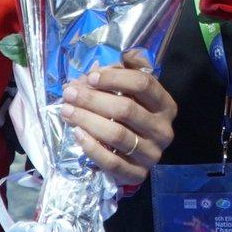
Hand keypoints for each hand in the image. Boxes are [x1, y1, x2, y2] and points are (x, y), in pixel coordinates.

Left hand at [63, 49, 176, 185]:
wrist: (135, 156)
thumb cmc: (130, 116)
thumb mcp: (132, 92)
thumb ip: (124, 72)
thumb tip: (107, 57)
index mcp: (165, 105)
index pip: (144, 84)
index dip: (115, 77)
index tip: (91, 76)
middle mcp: (163, 130)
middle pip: (126, 109)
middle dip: (93, 99)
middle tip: (69, 93)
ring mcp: (152, 154)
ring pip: (117, 135)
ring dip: (87, 120)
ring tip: (66, 110)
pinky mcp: (137, 174)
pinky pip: (112, 162)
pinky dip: (91, 147)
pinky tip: (76, 133)